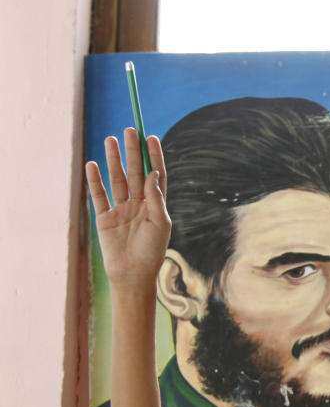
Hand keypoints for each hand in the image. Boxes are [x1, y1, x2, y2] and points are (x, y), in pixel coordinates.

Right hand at [85, 128, 169, 288]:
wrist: (132, 275)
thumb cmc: (151, 253)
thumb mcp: (160, 225)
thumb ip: (156, 199)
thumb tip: (153, 173)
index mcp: (155, 207)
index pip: (155, 176)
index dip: (154, 157)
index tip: (152, 138)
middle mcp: (138, 205)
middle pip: (135, 172)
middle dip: (132, 152)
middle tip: (130, 130)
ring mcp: (121, 210)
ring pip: (117, 179)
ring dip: (113, 159)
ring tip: (110, 139)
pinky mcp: (104, 218)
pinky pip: (99, 195)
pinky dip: (95, 180)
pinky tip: (92, 164)